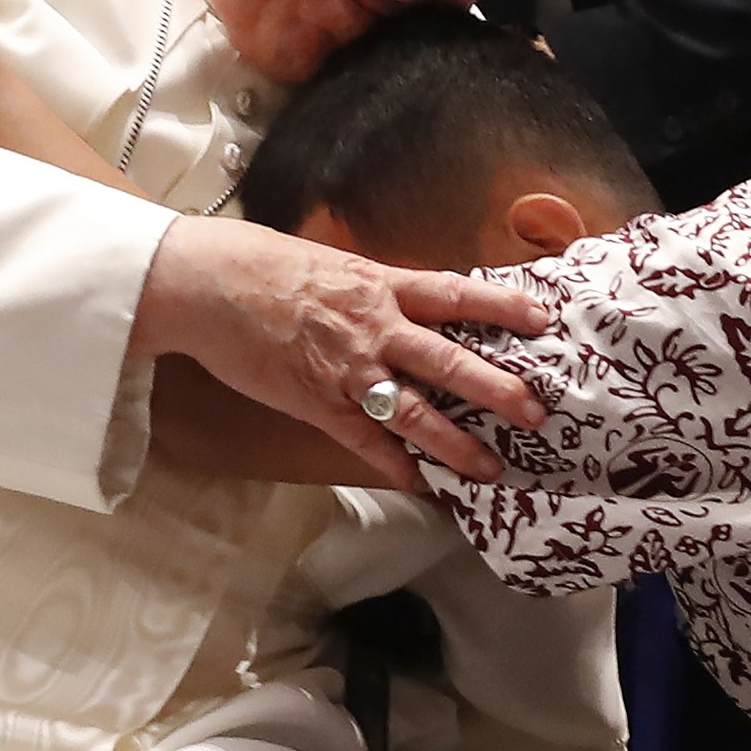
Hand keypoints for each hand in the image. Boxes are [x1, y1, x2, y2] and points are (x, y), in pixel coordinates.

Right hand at [131, 216, 551, 489]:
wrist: (207, 284)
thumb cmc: (264, 264)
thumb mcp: (334, 264)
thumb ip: (378, 286)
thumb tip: (415, 300)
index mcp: (381, 284)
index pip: (455, 294)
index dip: (502, 305)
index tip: (543, 319)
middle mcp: (374, 327)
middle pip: (450, 359)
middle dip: (497, 389)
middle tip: (536, 412)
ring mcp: (348, 369)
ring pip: (414, 410)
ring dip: (455, 443)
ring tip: (490, 468)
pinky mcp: (318, 403)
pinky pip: (365, 442)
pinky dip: (394, 466)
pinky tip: (420, 486)